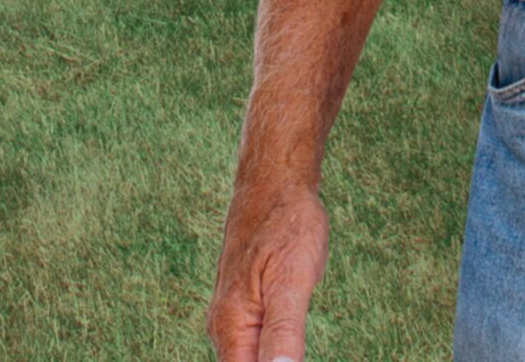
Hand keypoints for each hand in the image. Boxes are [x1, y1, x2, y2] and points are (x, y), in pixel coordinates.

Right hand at [206, 179, 327, 360]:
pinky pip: (252, 351)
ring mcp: (233, 320)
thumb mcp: (293, 280)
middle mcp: (225, 329)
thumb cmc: (286, 223)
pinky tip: (287, 360)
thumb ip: (285, 335)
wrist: (274, 181)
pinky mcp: (244, 311)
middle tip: (299, 356)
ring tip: (294, 357)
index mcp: (232, 328)